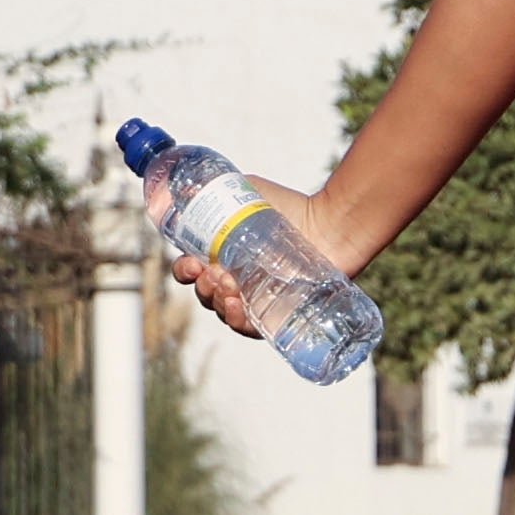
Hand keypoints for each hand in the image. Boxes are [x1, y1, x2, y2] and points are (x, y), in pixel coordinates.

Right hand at [163, 172, 350, 341]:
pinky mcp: (278, 315)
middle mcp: (238, 281)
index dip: (184, 272)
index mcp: (224, 258)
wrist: (330, 223)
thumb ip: (217, 189)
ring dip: (217, 302)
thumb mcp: (249, 192)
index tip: (190, 265)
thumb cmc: (292, 207)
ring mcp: (258, 299)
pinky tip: (237, 307)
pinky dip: (238, 321)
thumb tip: (185, 186)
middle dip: (202, 287)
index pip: (193, 273)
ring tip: (228, 285)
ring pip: (225, 312)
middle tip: (211, 273)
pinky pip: (251, 328)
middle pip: (206, 295)